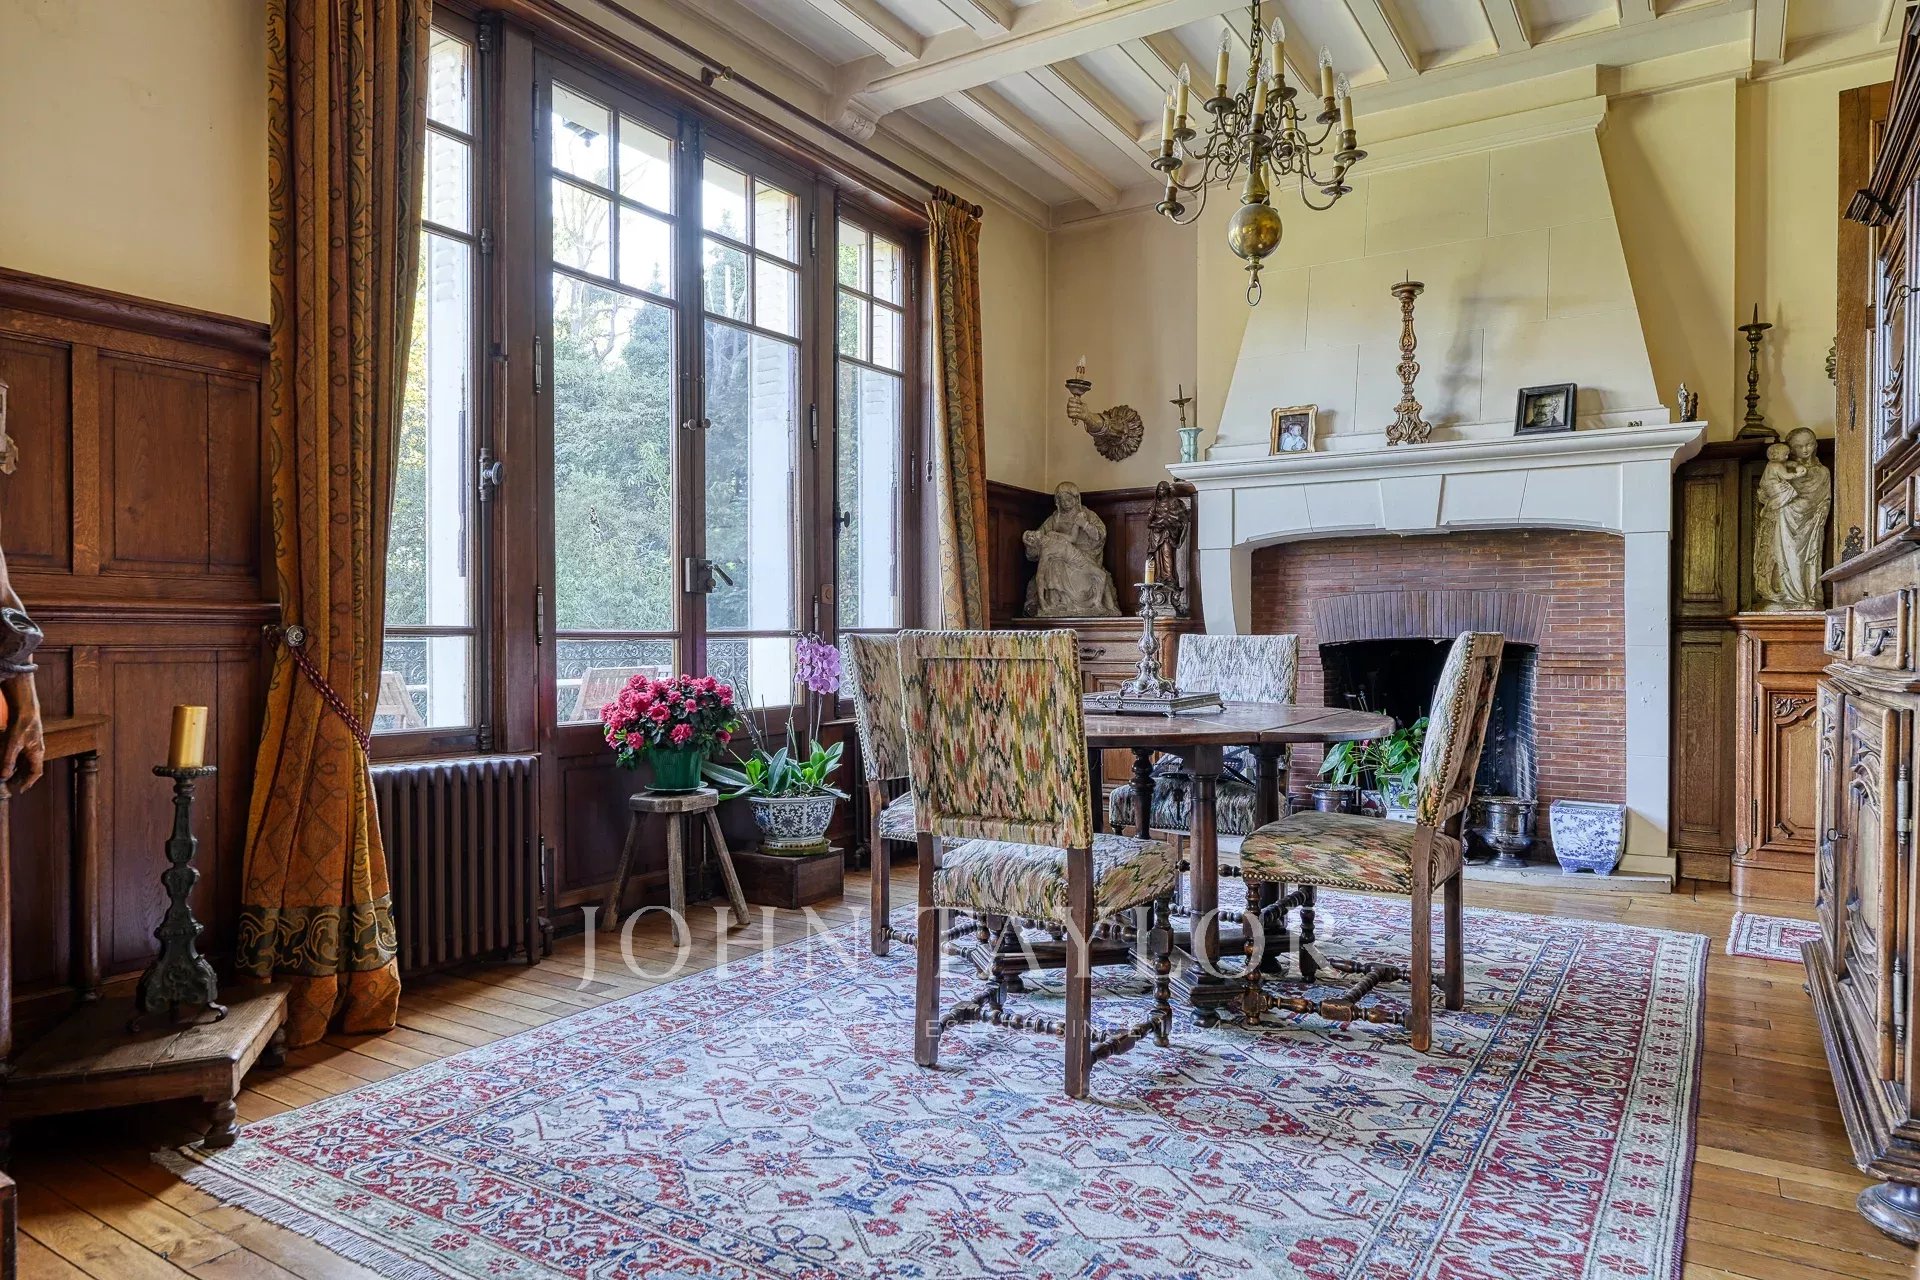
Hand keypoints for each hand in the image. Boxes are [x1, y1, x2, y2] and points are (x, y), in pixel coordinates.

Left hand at [1, 674, 43, 792]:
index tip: (20, 790)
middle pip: (31, 769)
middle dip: (22, 778)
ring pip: (27, 762)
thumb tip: (4, 776)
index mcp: (37, 753)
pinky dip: (17, 762)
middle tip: (11, 786)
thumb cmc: (21, 725)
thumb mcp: (12, 744)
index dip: (28, 782)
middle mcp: (37, 751)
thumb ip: (8, 761)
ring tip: (8, 776)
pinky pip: (24, 755)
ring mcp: (33, 746)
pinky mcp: (28, 741)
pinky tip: (9, 763)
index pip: (36, 773)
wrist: (25, 709)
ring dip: (19, 770)